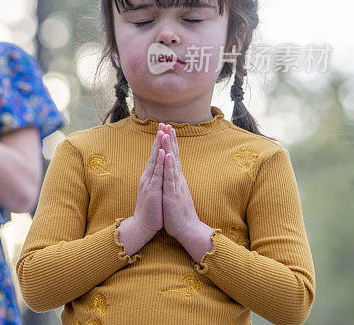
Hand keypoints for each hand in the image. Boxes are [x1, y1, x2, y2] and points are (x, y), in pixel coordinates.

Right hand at [132, 129, 165, 235]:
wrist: (144, 224)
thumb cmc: (151, 209)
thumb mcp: (155, 190)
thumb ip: (156, 179)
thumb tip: (159, 170)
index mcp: (150, 176)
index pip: (156, 155)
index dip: (160, 142)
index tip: (164, 129)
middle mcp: (148, 176)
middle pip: (154, 154)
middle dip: (159, 139)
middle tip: (162, 124)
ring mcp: (149, 182)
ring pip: (155, 161)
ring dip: (158, 146)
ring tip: (162, 133)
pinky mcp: (152, 190)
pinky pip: (157, 174)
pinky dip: (159, 162)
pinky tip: (161, 152)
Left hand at [161, 125, 212, 262]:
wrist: (187, 229)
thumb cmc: (179, 213)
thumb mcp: (174, 193)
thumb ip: (173, 183)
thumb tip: (172, 173)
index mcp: (176, 179)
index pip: (172, 157)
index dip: (170, 143)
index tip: (167, 129)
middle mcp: (177, 179)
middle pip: (173, 155)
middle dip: (170, 139)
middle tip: (167, 124)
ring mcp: (176, 185)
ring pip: (172, 162)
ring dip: (169, 147)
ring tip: (166, 133)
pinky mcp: (173, 193)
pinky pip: (171, 177)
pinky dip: (169, 165)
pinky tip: (167, 155)